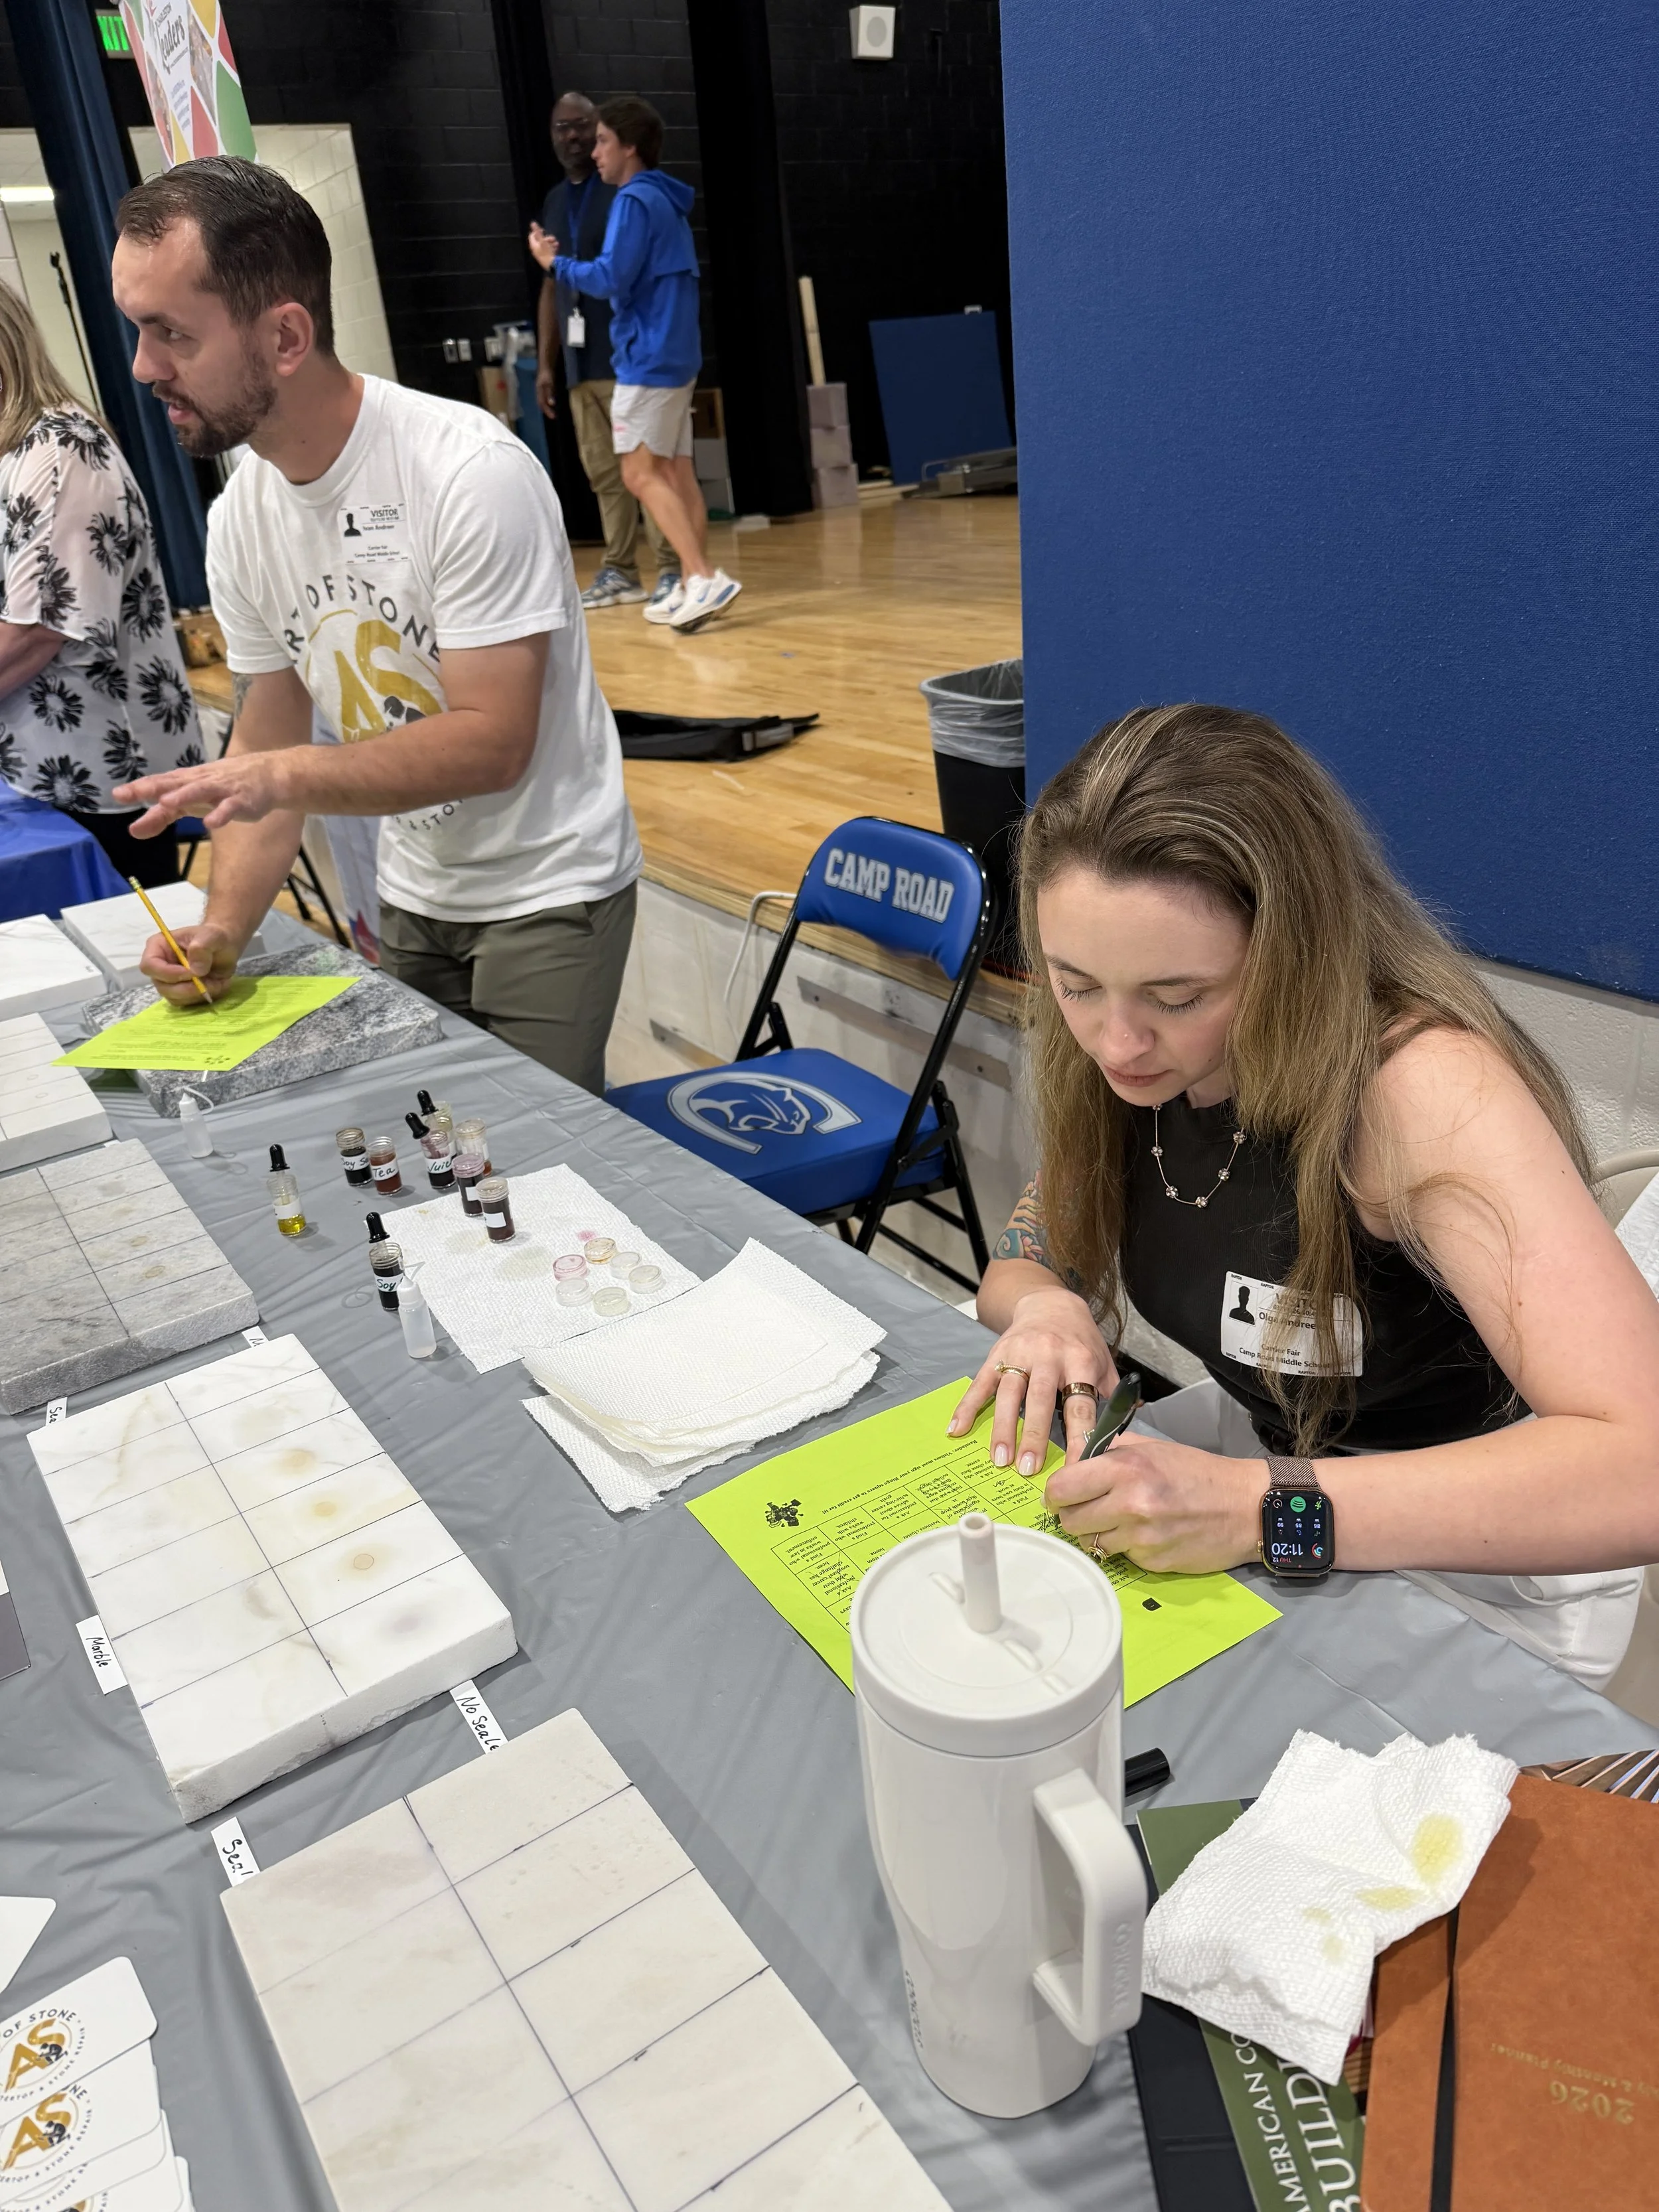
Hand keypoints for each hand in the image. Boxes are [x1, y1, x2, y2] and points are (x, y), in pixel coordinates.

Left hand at [112, 753, 290, 836]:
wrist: (271, 775)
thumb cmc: (226, 787)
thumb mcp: (193, 801)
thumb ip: (165, 815)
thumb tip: (135, 829)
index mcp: (187, 781)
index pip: (160, 783)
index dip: (139, 788)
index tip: (117, 795)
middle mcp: (201, 782)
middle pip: (174, 783)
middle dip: (152, 788)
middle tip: (129, 793)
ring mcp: (222, 790)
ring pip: (200, 791)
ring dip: (183, 796)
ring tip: (166, 802)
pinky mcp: (242, 801)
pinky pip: (230, 808)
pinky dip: (220, 815)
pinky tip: (210, 824)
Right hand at [139, 919, 241, 1004]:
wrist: (223, 948)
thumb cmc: (213, 937)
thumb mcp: (211, 936)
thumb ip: (202, 947)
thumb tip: (195, 969)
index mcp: (158, 947)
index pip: (149, 966)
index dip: (168, 973)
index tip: (192, 973)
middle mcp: (158, 966)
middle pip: (162, 986)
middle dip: (187, 988)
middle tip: (209, 981)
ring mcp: (168, 981)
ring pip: (174, 998)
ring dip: (197, 993)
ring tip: (216, 981)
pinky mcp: (179, 993)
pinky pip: (185, 1003)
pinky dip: (202, 997)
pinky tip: (215, 985)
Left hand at [527, 223, 558, 271]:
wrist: (552, 266)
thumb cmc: (547, 252)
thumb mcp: (543, 241)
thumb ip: (538, 232)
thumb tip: (532, 222)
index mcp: (533, 245)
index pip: (532, 236)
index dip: (537, 232)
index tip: (544, 231)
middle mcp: (536, 250)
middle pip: (539, 240)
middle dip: (547, 238)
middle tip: (553, 238)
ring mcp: (540, 254)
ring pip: (544, 245)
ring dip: (550, 242)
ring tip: (557, 243)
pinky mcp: (546, 257)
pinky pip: (548, 250)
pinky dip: (552, 247)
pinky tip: (557, 247)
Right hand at [536, 363, 555, 417]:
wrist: (546, 362)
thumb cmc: (547, 373)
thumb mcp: (549, 383)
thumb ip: (550, 393)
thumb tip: (551, 404)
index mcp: (539, 391)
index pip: (542, 404)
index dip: (547, 411)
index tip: (553, 417)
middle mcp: (539, 391)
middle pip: (541, 403)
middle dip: (547, 410)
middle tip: (554, 416)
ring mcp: (542, 388)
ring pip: (543, 400)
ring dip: (547, 406)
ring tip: (553, 412)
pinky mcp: (545, 386)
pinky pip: (546, 396)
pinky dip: (549, 401)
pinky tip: (553, 402)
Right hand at [948, 1286, 1116, 1473]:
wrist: (1051, 1303)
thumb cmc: (1080, 1341)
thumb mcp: (1103, 1362)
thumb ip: (1111, 1398)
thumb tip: (1125, 1438)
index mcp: (1080, 1361)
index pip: (1080, 1406)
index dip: (1078, 1438)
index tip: (1075, 1469)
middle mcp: (1049, 1356)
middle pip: (1040, 1399)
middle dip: (1033, 1435)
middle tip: (1028, 1469)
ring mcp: (1020, 1354)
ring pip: (1009, 1393)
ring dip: (1002, 1427)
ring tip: (999, 1459)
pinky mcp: (997, 1354)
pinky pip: (981, 1383)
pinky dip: (967, 1406)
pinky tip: (956, 1430)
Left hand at [1044, 1435, 1262, 1572]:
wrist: (1244, 1506)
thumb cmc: (1197, 1473)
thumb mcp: (1152, 1448)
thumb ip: (1108, 1451)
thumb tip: (1073, 1461)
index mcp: (1125, 1468)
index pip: (1062, 1488)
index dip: (1055, 1494)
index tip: (1061, 1496)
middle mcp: (1130, 1503)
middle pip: (1069, 1520)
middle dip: (1073, 1515)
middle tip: (1088, 1509)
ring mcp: (1141, 1536)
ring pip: (1091, 1542)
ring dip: (1098, 1533)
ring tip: (1120, 1521)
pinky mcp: (1152, 1562)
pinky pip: (1120, 1557)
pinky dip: (1126, 1547)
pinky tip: (1146, 1534)